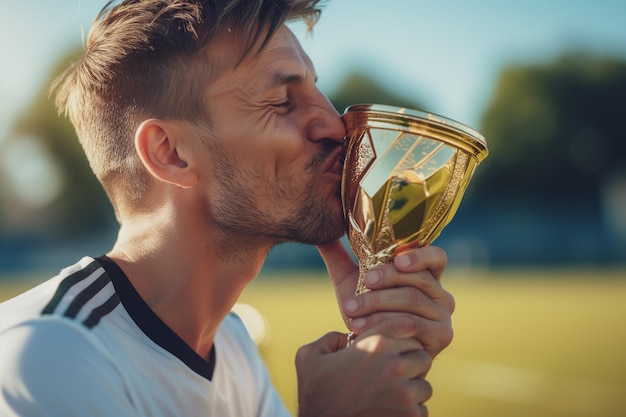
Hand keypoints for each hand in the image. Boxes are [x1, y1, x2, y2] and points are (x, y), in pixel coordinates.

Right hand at [296, 329, 432, 416]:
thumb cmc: (314, 395)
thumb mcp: (309, 356)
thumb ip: (331, 338)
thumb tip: (348, 337)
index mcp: (374, 344)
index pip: (406, 326)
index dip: (400, 336)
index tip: (392, 347)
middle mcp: (394, 365)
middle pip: (422, 355)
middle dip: (409, 363)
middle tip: (393, 374)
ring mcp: (405, 393)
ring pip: (424, 384)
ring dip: (411, 389)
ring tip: (390, 395)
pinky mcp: (410, 416)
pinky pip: (422, 408)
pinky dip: (409, 412)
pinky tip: (389, 411)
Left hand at [317, 240, 454, 357]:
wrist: (368, 349)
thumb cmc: (364, 311)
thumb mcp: (351, 281)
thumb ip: (339, 256)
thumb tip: (319, 232)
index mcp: (426, 275)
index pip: (436, 256)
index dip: (420, 255)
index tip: (396, 259)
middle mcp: (440, 293)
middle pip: (419, 279)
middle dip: (388, 278)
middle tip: (364, 281)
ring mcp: (443, 315)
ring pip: (413, 300)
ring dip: (378, 303)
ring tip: (352, 309)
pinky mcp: (441, 335)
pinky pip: (413, 324)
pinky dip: (384, 323)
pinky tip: (362, 327)